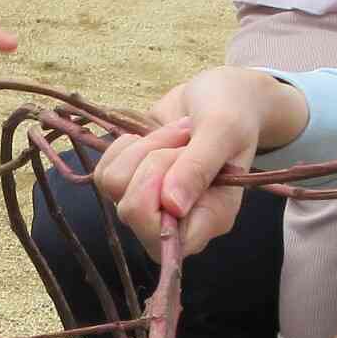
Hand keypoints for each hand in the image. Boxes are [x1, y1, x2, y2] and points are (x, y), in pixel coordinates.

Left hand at [87, 66, 304, 253]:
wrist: (217, 96)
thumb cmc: (233, 112)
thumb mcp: (224, 130)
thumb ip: (199, 167)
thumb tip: (172, 205)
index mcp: (210, 220)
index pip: (165, 241)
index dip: (157, 202)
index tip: (180, 160)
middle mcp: (176, 221)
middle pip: (132, 211)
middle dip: (153, 163)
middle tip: (183, 141)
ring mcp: (149, 204)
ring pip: (114, 184)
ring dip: (142, 149)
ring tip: (175, 136)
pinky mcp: (128, 184)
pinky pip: (103, 170)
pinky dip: (126, 145)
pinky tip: (154, 137)